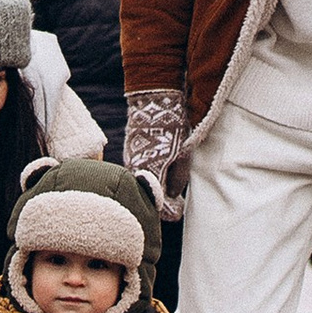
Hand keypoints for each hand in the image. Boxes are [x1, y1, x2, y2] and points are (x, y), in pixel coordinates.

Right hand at [121, 91, 190, 219]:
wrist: (154, 101)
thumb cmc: (171, 128)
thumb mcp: (182, 156)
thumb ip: (177, 180)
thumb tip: (173, 197)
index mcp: (149, 175)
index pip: (158, 205)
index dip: (170, 211)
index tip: (179, 210)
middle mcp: (135, 171)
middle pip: (148, 196)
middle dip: (161, 201)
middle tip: (176, 202)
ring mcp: (130, 161)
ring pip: (143, 183)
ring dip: (155, 187)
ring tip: (170, 185)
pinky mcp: (130, 152)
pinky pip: (139, 171)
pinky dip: (149, 175)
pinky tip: (161, 169)